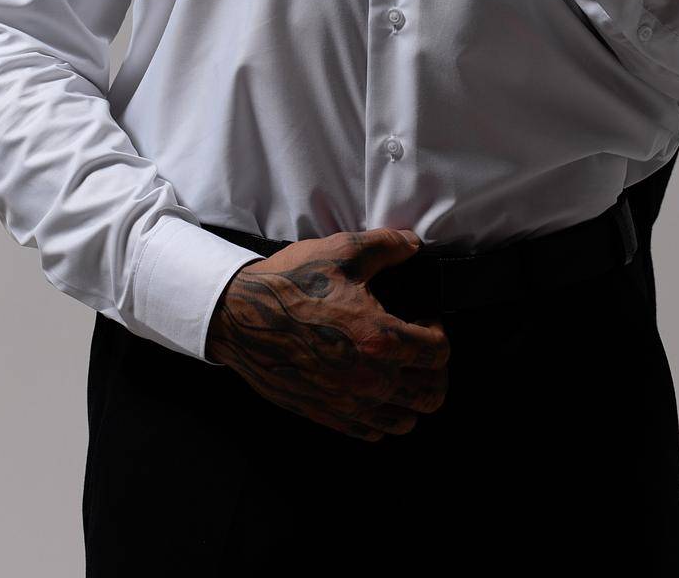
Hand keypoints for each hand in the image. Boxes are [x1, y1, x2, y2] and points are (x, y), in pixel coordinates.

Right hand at [204, 227, 449, 441]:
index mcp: (380, 339)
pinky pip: (373, 433)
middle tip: (418, 346)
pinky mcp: (326, 416)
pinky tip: (370, 386)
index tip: (423, 319)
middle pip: (431, 394)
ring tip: (397, 369)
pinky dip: (382, 416)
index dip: (438, 331)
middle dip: (433, 369)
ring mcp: (348, 405)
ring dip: (410, 396)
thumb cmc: (290, 283)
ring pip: (406, 421)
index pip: (439, 353)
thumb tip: (413, 245)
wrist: (240, 315)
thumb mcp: (341, 250)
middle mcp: (370, 380)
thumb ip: (386, 245)